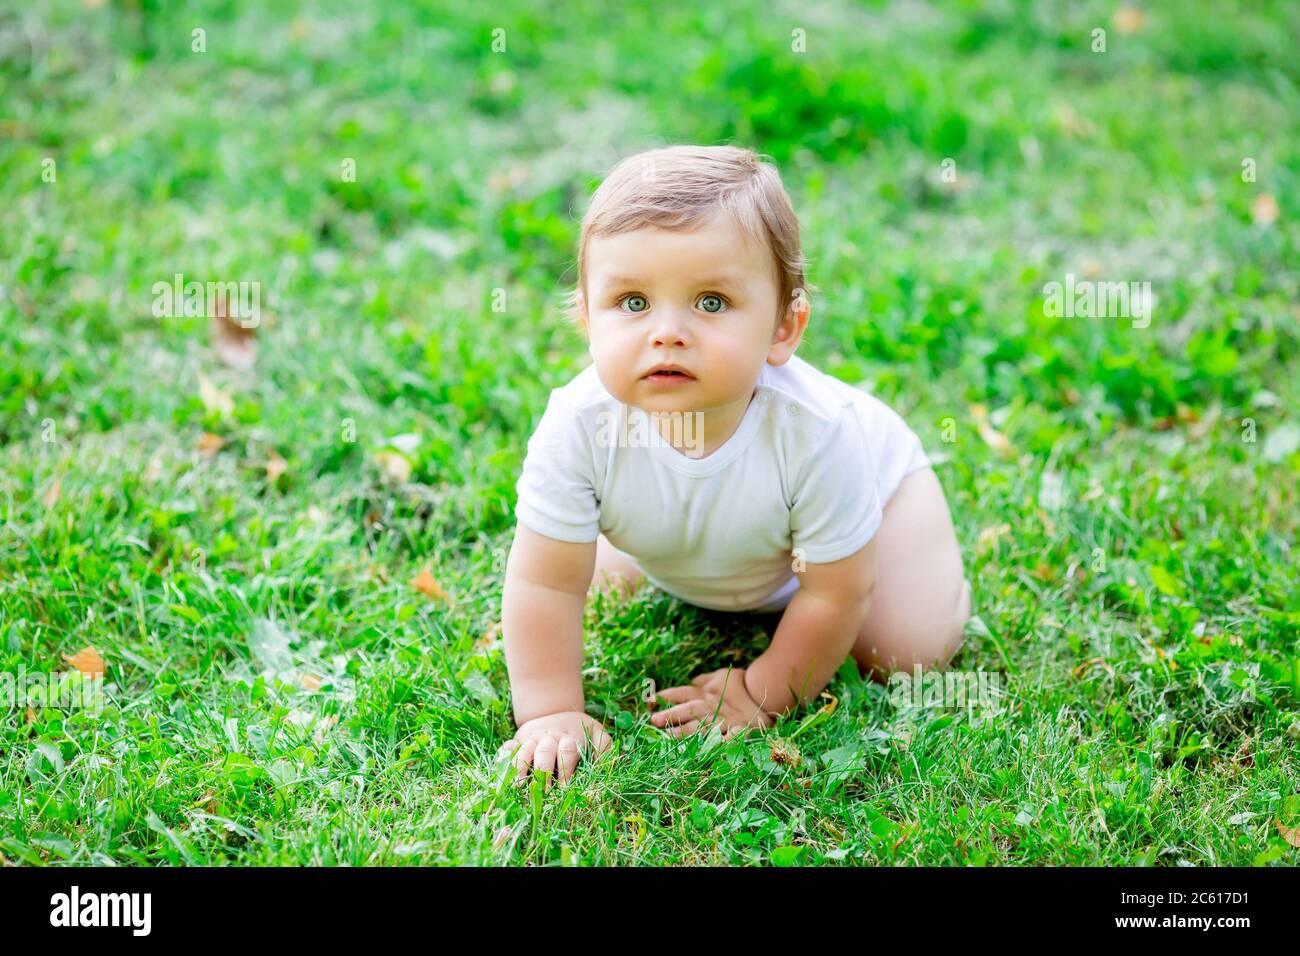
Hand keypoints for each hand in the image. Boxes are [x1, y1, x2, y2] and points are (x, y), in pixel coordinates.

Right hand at [497, 710, 611, 787]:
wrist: (554, 709)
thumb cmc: (579, 729)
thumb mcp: (596, 732)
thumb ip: (605, 747)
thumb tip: (606, 766)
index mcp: (569, 738)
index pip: (568, 751)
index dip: (566, 769)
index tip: (566, 788)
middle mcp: (549, 738)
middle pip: (545, 753)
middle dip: (544, 772)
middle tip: (544, 792)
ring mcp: (532, 739)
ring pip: (524, 750)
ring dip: (521, 767)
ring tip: (519, 786)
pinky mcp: (518, 741)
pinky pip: (508, 747)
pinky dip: (504, 755)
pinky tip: (501, 766)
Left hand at [650, 666, 774, 738]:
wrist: (766, 690)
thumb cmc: (740, 684)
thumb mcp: (720, 677)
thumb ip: (703, 680)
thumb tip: (691, 680)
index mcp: (705, 693)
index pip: (681, 693)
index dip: (665, 697)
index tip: (649, 701)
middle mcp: (711, 706)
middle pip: (689, 709)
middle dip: (672, 715)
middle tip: (654, 720)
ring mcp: (724, 720)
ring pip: (703, 726)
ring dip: (686, 732)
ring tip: (670, 736)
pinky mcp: (738, 731)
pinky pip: (728, 739)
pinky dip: (721, 744)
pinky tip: (709, 750)